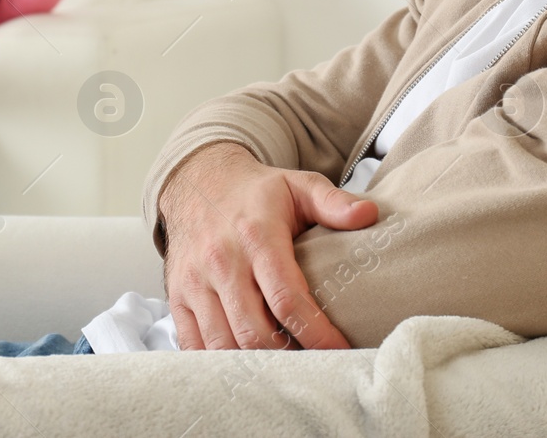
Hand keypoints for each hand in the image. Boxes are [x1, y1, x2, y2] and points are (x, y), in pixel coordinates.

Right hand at [158, 141, 379, 351]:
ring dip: (255, 363)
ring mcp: (195, 282)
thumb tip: (369, 215)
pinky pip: (194, 346)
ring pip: (223, 345)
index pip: (287, 298)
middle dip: (288, 355)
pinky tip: (247, 364)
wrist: (199, 181)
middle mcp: (221, 261)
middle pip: (255, 331)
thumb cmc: (257, 192)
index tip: (339, 350)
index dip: (316, 332)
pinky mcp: (177, 297)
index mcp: (256, 236)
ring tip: (285, 366)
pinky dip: (220, 364)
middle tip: (315, 362)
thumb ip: (334, 202)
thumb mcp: (299, 186)